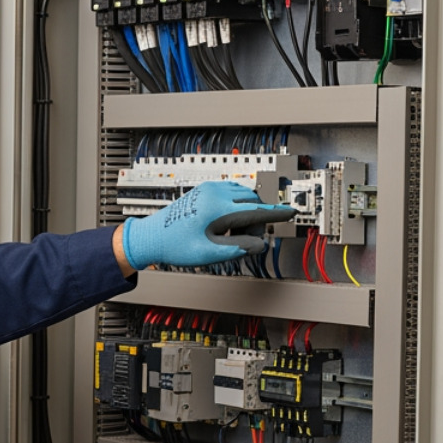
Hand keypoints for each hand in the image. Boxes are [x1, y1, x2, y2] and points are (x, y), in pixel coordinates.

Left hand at [119, 180, 295, 268]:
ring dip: (246, 211)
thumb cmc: (175, 245)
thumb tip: (258, 244)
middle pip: (253, 201)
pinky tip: (224, 222)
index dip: (276, 213)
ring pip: (243, 195)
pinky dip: (236, 205)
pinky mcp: (204, 189)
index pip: (256, 209)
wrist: (151, 236)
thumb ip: (238, 249)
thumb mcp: (209, 253)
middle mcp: (214, 193)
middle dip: (256, 220)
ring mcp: (209, 189)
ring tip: (229, 233)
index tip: (291, 212)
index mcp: (218, 208)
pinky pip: (232, 192)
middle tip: (245, 240)